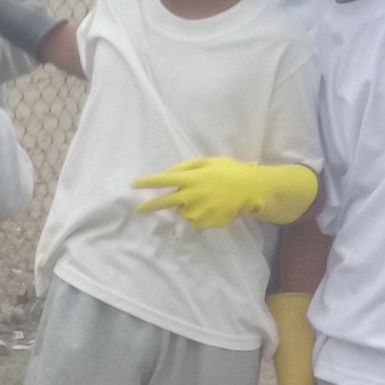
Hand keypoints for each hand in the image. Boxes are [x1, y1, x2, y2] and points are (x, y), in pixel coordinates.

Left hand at [132, 157, 319, 230]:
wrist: (251, 190)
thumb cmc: (229, 172)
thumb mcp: (207, 162)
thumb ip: (185, 168)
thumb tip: (167, 175)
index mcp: (190, 178)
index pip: (162, 180)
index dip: (147, 183)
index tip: (133, 185)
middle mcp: (190, 195)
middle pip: (164, 202)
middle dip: (150, 206)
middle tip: (139, 209)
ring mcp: (197, 211)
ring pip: (181, 213)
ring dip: (185, 208)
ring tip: (204, 201)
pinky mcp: (205, 223)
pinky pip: (194, 222)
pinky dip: (197, 217)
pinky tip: (210, 209)